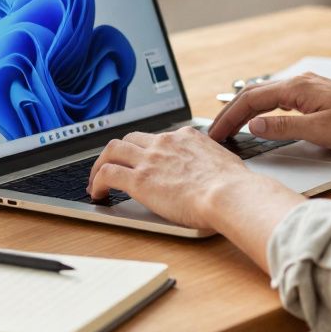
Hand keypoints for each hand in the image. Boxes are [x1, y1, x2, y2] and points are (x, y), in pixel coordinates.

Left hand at [86, 127, 264, 229]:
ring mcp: (150, 159)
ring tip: (96, 180)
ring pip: (112, 150)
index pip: (158, 137)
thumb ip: (212, 162)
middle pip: (130, 138)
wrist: (229, 194)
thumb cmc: (234, 186)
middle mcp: (165, 143)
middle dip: (118, 152)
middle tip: (113, 166)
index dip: (146, 149)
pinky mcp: (139, 179)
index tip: (143, 160)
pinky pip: (107, 173)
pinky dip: (97, 181)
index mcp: (186, 137)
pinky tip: (97, 193)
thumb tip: (215, 170)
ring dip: (100, 164)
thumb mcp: (225, 162)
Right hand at [207, 72, 330, 149]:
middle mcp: (299, 81)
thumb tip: (254, 124)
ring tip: (231, 128)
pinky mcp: (315, 94)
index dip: (229, 117)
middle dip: (231, 113)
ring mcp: (307, 86)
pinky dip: (262, 108)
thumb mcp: (318, 131)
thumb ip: (282, 127)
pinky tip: (260, 119)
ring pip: (266, 95)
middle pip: (254, 94)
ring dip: (245, 110)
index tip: (216, 134)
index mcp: (297, 87)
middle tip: (216, 133)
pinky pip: (279, 98)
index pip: (251, 99)